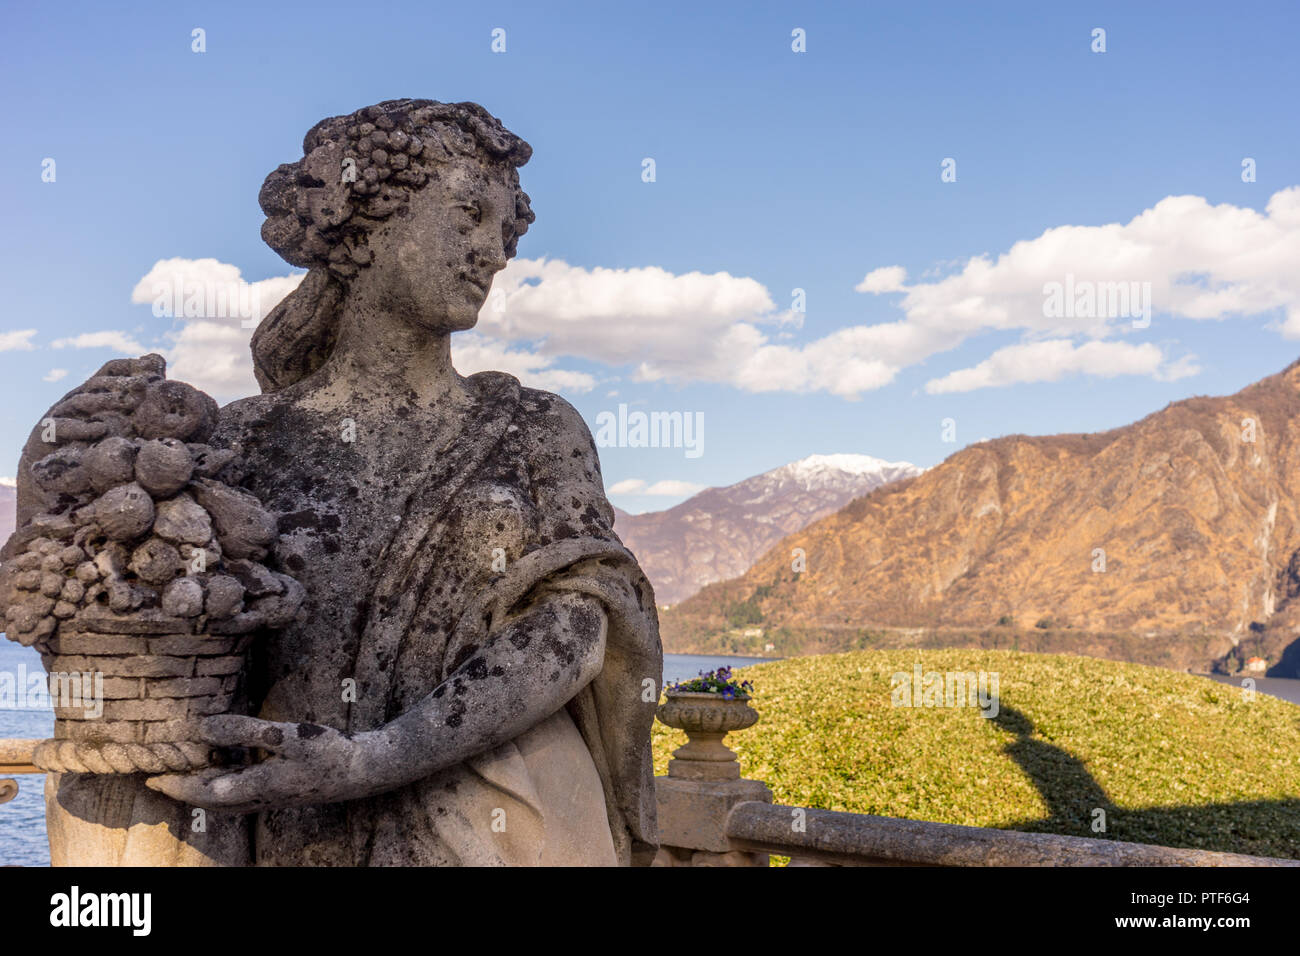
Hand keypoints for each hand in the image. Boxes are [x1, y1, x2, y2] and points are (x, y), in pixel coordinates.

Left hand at [145, 715, 378, 813]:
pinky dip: (222, 789)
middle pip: (209, 801)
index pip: (203, 791)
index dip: (175, 785)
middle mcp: (259, 798)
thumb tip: (203, 728)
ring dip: (200, 793)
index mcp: (256, 787)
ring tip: (182, 779)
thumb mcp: (286, 736)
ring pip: (224, 803)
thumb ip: (243, 732)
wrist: (362, 772)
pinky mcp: (281, 793)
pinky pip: (240, 797)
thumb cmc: (327, 752)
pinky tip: (225, 774)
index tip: (150, 775)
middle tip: (155, 779)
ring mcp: (270, 799)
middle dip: (182, 792)